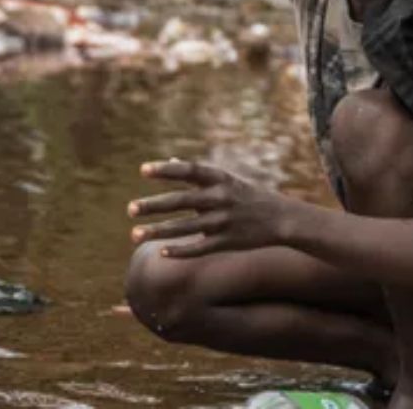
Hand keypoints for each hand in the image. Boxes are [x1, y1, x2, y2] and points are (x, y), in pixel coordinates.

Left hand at [128, 159, 292, 258]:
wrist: (283, 219)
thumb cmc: (247, 196)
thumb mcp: (226, 180)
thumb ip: (196, 174)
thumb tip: (167, 160)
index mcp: (220, 179)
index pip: (189, 170)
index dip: (166, 170)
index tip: (142, 170)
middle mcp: (222, 198)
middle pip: (182, 200)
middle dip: (154, 205)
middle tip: (130, 208)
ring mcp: (225, 221)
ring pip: (186, 227)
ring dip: (159, 231)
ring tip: (134, 234)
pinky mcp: (229, 242)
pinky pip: (200, 247)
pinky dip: (181, 250)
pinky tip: (161, 252)